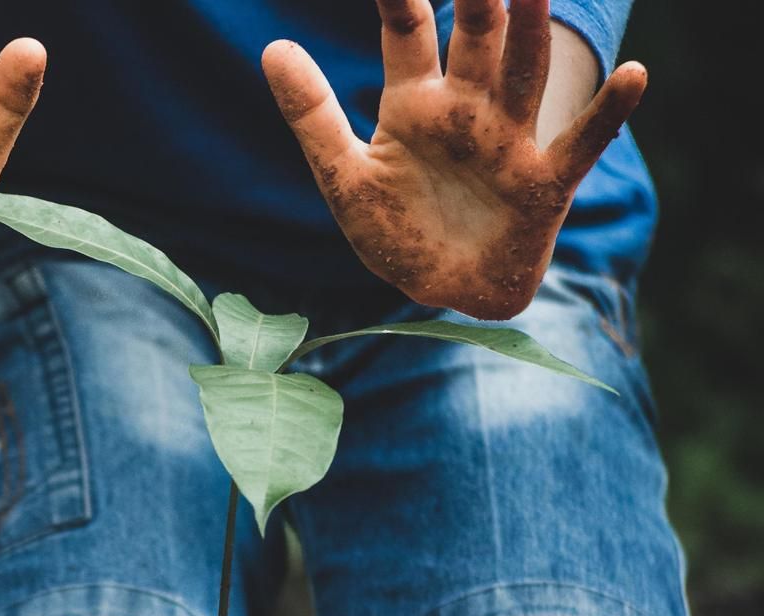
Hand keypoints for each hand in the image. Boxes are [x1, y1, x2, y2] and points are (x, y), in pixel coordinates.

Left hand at [262, 0, 645, 319]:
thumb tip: (272, 47)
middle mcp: (467, 110)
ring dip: (531, 31)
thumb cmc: (396, 231)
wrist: (441, 291)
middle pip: (476, 37)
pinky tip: (635, 76)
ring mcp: (509, 142)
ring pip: (523, 73)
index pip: (407, 31)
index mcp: (414, 103)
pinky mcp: (543, 185)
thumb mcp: (343, 175)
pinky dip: (607, 114)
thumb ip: (312, 114)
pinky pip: (579, 145)